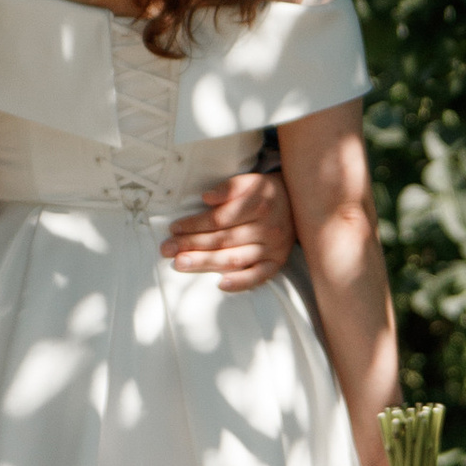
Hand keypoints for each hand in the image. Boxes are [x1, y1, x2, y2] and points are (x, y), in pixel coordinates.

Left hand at [161, 166, 295, 294]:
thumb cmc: (265, 193)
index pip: (220, 219)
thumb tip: (206, 198)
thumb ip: (229, 187)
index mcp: (258, 205)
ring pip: (235, 258)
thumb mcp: (249, 181)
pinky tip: (221, 284)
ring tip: (181, 264)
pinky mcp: (277, 262)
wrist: (298, 203)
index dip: (195, 224)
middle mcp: (267, 228)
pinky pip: (259, 276)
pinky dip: (241, 282)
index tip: (174, 228)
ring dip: (205, 263)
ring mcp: (273, 248)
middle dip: (191, 245)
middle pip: (223, 240)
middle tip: (167, 250)